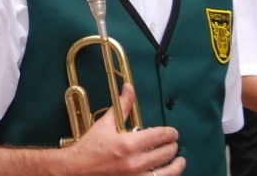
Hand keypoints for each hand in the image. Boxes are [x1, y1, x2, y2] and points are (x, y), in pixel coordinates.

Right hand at [67, 84, 185, 175]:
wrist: (78, 168)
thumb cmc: (91, 147)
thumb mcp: (105, 124)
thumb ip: (122, 106)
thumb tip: (129, 88)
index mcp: (128, 144)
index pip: (160, 136)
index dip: (170, 133)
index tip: (172, 132)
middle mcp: (134, 162)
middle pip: (166, 153)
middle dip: (173, 146)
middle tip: (173, 143)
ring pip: (167, 172)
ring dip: (176, 165)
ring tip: (179, 160)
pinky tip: (167, 172)